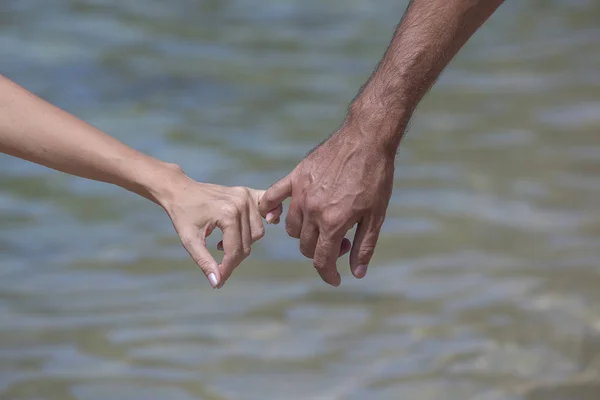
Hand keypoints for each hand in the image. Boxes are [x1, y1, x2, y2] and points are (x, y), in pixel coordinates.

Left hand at [160, 176, 278, 287]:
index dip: (227, 268)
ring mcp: (246, 196)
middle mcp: (241, 203)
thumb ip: (204, 261)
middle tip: (219, 263)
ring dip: (244, 242)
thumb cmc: (182, 215)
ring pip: (258, 232)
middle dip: (235, 258)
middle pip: (249, 243)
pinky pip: (268, 207)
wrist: (180, 191)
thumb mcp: (190, 240)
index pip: (235, 250)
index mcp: (227, 214)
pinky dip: (270, 216)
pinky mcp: (249, 193)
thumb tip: (217, 283)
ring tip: (224, 241)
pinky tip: (267, 222)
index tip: (219, 281)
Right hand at [258, 122, 394, 285]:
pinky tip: (275, 217)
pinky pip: (273, 198)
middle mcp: (313, 211)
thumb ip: (364, 246)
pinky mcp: (296, 177)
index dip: (328, 274)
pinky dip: (271, 210)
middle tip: (343, 241)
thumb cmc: (376, 177)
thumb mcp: (377, 215)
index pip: (321, 260)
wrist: (367, 139)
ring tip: (324, 225)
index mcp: (333, 222)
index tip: (336, 279)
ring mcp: (301, 193)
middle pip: (305, 246)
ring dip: (305, 234)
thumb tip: (356, 273)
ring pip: (291, 227)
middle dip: (322, 252)